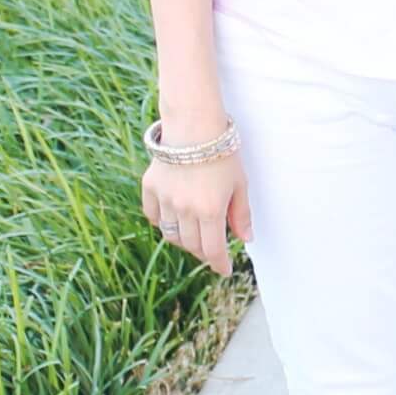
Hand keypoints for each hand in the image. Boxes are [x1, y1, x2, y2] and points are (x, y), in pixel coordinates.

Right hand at [142, 151, 252, 277]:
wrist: (193, 124)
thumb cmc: (222, 151)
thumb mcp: (240, 183)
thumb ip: (241, 214)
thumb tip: (245, 239)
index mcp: (210, 211)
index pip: (213, 250)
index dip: (219, 264)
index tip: (224, 270)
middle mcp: (184, 209)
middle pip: (191, 245)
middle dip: (204, 252)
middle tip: (213, 249)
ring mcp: (165, 199)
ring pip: (171, 234)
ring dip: (184, 240)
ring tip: (195, 234)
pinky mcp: (150, 187)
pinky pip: (153, 215)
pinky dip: (162, 222)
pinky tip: (173, 218)